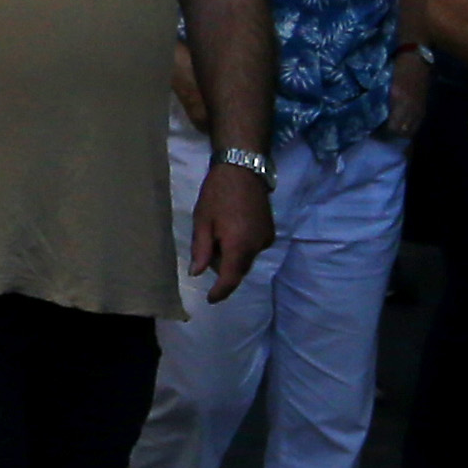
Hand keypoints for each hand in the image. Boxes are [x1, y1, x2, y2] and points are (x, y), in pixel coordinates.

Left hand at [188, 151, 274, 299]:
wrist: (243, 168)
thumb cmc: (217, 193)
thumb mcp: (202, 221)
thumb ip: (200, 250)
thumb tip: (197, 274)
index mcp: (238, 245)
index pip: (230, 279)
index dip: (220, 292)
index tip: (211, 299)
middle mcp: (256, 246)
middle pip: (238, 269)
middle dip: (222, 268)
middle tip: (207, 250)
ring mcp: (266, 238)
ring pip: (246, 259)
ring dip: (232, 256)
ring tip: (218, 234)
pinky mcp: (270, 231)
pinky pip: (253, 248)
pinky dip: (241, 247)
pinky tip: (231, 229)